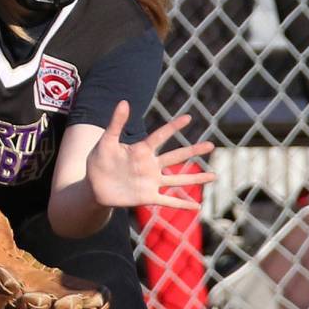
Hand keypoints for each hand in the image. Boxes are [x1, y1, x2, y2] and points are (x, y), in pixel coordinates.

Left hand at [86, 101, 215, 210]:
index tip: (188, 117)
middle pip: (176, 157)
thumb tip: (124, 102)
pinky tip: (197, 206)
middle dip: (194, 151)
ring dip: (196, 178)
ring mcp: (151, 182)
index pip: (160, 136)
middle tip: (212, 145)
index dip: (173, 127)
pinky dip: (182, 204)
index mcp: (141, 150)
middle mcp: (150, 165)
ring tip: (214, 176)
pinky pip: (168, 201)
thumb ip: (116, 123)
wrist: (94, 186)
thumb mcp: (106, 141)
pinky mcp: (147, 197)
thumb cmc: (99, 162)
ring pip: (178, 180)